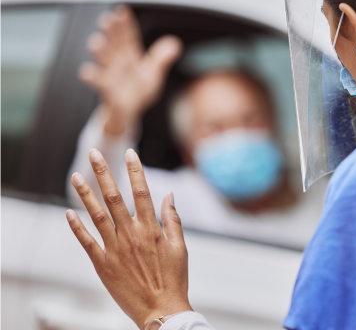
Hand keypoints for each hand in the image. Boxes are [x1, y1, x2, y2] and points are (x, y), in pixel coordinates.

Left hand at [66, 148, 191, 328]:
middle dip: (103, 173)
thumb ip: (173, 219)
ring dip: (85, 194)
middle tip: (94, 154)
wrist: (161, 309)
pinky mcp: (103, 264)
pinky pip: (86, 241)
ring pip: (96, 215)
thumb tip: (169, 195)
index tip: (130, 153)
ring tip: (75, 176)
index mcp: (152, 228)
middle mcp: (131, 234)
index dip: (135, 170)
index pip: (142, 191)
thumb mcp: (181, 247)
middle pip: (114, 197)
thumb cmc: (174, 278)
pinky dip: (76, 226)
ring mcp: (115, 249)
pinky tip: (68, 213)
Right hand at [79, 6, 182, 135]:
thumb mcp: (153, 72)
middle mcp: (117, 62)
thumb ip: (162, 58)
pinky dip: (92, 78)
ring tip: (96, 42)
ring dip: (100, 52)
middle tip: (106, 20)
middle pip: (114, 44)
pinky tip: (86, 72)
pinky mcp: (108, 91)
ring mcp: (111, 76)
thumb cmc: (137, 88)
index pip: (127, 36)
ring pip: (104, 60)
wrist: (127, 110)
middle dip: (109, 32)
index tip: (122, 11)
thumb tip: (175, 43)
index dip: (125, 24)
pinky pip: (99, 84)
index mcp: (128, 54)